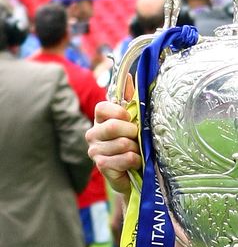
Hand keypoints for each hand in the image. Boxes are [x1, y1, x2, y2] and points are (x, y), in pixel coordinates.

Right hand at [85, 77, 140, 195]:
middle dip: (132, 132)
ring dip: (136, 148)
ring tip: (136, 151)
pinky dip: (135, 160)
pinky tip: (134, 162)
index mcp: (101, 119)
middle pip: (114, 127)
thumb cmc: (136, 142)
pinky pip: (125, 158)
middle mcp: (93, 133)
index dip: (120, 113)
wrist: (135, 171)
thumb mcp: (136, 119)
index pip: (102, 108)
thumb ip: (131, 98)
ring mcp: (94, 150)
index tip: (130, 118)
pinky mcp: (101, 165)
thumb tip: (129, 76)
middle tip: (136, 138)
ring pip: (122, 144)